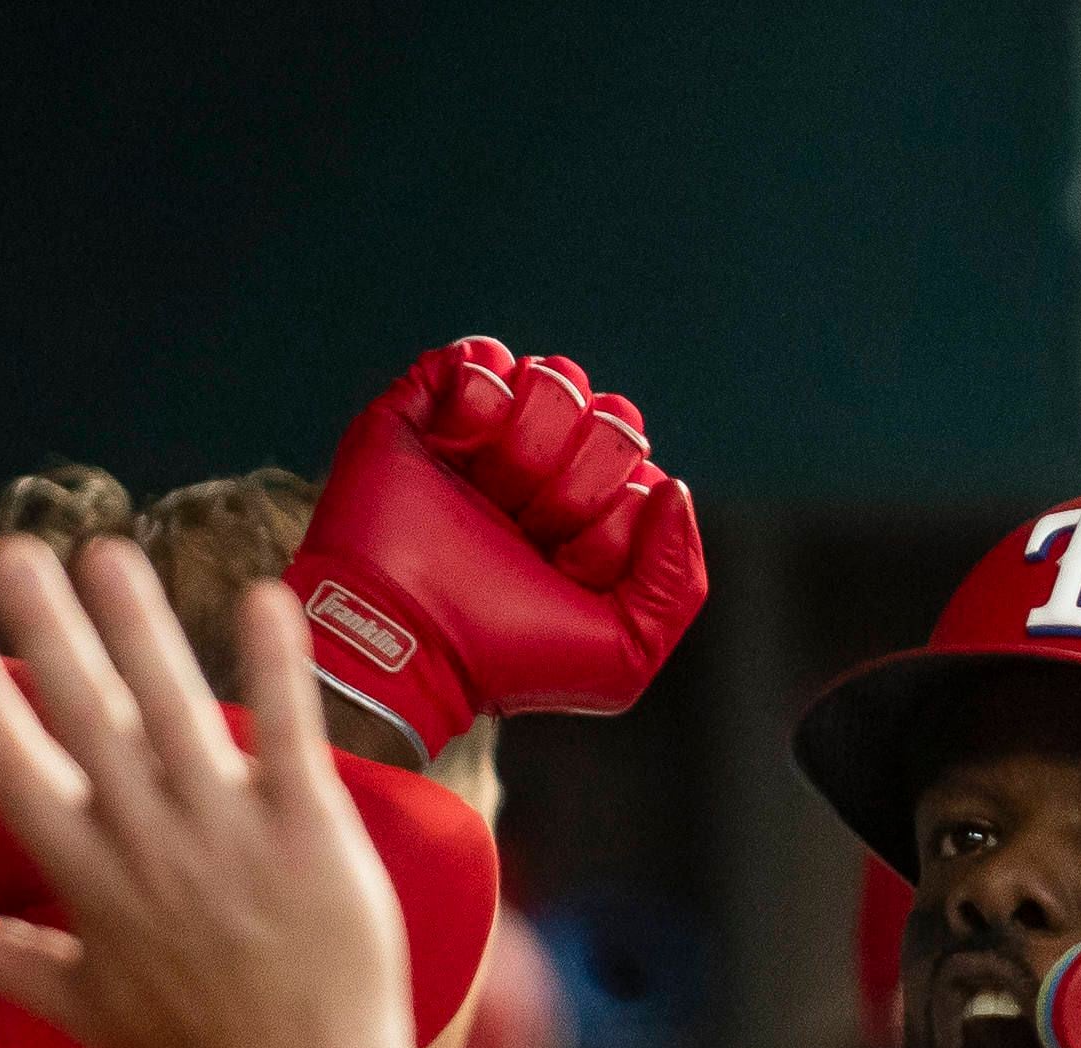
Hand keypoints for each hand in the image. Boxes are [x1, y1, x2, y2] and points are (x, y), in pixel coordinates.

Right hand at [0, 537, 427, 1047]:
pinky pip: (290, 732)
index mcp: (89, 880)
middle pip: (85, 717)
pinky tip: (264, 596)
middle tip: (10, 552)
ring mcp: (231, 832)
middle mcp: (149, 845)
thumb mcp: (92, 1012)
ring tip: (106, 551)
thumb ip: (11, 965)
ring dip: (139, 625)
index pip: (13, 771)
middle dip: (44, 631)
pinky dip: (276, 666)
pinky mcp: (311, 829)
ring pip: (173, 707)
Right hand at [283, 336, 708, 762]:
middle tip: (525, 527)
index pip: (641, 464)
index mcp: (592, 514)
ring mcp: (489, 431)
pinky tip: (454, 450)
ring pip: (555, 377)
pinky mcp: (429, 405)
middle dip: (574, 479)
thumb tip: (669, 488)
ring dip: (525, 443)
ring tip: (485, 491)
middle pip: (609, 415)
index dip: (612, 511)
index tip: (564, 562)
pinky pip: (483, 356)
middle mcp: (546, 465)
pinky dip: (478, 399)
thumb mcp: (622, 656)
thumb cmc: (502, 657)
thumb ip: (678, 583)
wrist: (402, 643)